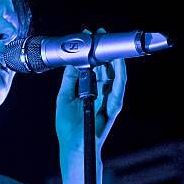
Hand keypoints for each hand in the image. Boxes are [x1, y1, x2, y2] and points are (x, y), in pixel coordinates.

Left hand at [55, 28, 126, 150]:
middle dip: (103, 50)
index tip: (89, 37)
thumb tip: (71, 61)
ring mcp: (108, 100)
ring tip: (109, 44)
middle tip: (101, 34)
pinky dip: (119, 76)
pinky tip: (117, 63)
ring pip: (114, 75)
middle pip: (105, 67)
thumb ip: (69, 80)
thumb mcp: (64, 99)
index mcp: (88, 90)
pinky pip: (118, 89)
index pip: (93, 66)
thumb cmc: (69, 128)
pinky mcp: (113, 108)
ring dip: (113, 59)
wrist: (75, 149)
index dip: (92, 52)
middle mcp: (100, 93)